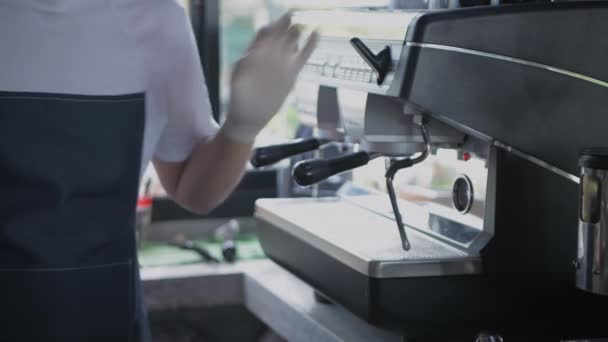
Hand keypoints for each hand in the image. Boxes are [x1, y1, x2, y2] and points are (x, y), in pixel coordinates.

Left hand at [223, 12, 318, 142]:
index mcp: (255, 52)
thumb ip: (245, 65)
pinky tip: (317, 32)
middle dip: (285, 25)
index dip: (271, 27)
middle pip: (279, 34)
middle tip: (292, 16)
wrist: (250, 115)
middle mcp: (269, 55)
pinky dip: (310, 45)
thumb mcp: (238, 79)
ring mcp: (282, 63)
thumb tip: (250, 54)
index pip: (265, 33)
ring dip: (296, 32)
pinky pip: (303, 56)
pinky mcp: (292, 72)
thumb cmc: (240, 97)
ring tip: (302, 25)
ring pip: (291, 42)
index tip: (275, 24)